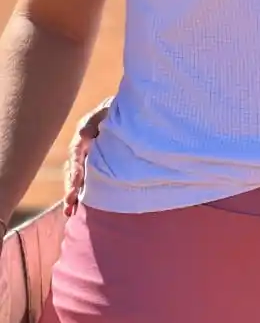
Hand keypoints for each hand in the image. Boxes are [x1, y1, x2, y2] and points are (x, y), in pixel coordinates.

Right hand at [63, 97, 112, 216]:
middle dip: (70, 187)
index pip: (76, 153)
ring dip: (72, 194)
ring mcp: (87, 158)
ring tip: (69, 212)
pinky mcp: (95, 166)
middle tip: (69, 204)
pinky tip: (76, 209)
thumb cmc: (116, 110)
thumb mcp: (108, 111)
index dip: (76, 168)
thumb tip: (86, 136)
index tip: (76, 182)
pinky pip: (86, 181)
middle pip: (73, 170)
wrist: (126, 112)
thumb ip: (98, 120)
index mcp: (84, 136)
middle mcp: (82, 149)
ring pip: (77, 178)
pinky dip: (81, 194)